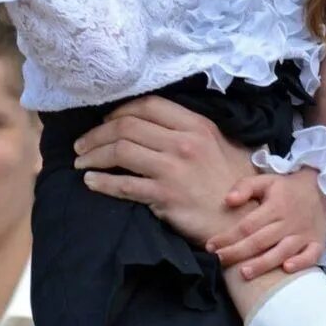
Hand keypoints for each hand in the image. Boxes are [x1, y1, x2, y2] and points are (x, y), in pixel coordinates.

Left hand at [74, 96, 256, 244]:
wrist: (244, 220)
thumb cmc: (234, 183)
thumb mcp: (222, 144)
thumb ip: (193, 129)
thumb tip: (159, 121)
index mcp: (196, 125)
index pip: (148, 105)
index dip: (119, 110)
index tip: (105, 120)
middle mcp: (183, 142)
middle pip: (127, 126)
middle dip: (97, 133)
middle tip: (82, 143)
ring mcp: (173, 169)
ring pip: (120, 152)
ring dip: (93, 155)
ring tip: (81, 161)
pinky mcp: (166, 196)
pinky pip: (124, 186)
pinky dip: (102, 183)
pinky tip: (91, 182)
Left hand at [207, 169, 325, 278]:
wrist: (321, 189)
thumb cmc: (286, 189)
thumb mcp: (265, 180)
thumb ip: (245, 187)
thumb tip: (228, 201)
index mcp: (275, 207)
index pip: (248, 225)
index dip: (228, 236)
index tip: (211, 245)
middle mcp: (289, 222)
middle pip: (261, 241)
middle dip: (238, 253)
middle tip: (219, 261)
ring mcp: (304, 234)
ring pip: (282, 252)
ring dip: (264, 263)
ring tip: (244, 273)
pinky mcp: (317, 243)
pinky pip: (311, 256)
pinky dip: (301, 263)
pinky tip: (286, 269)